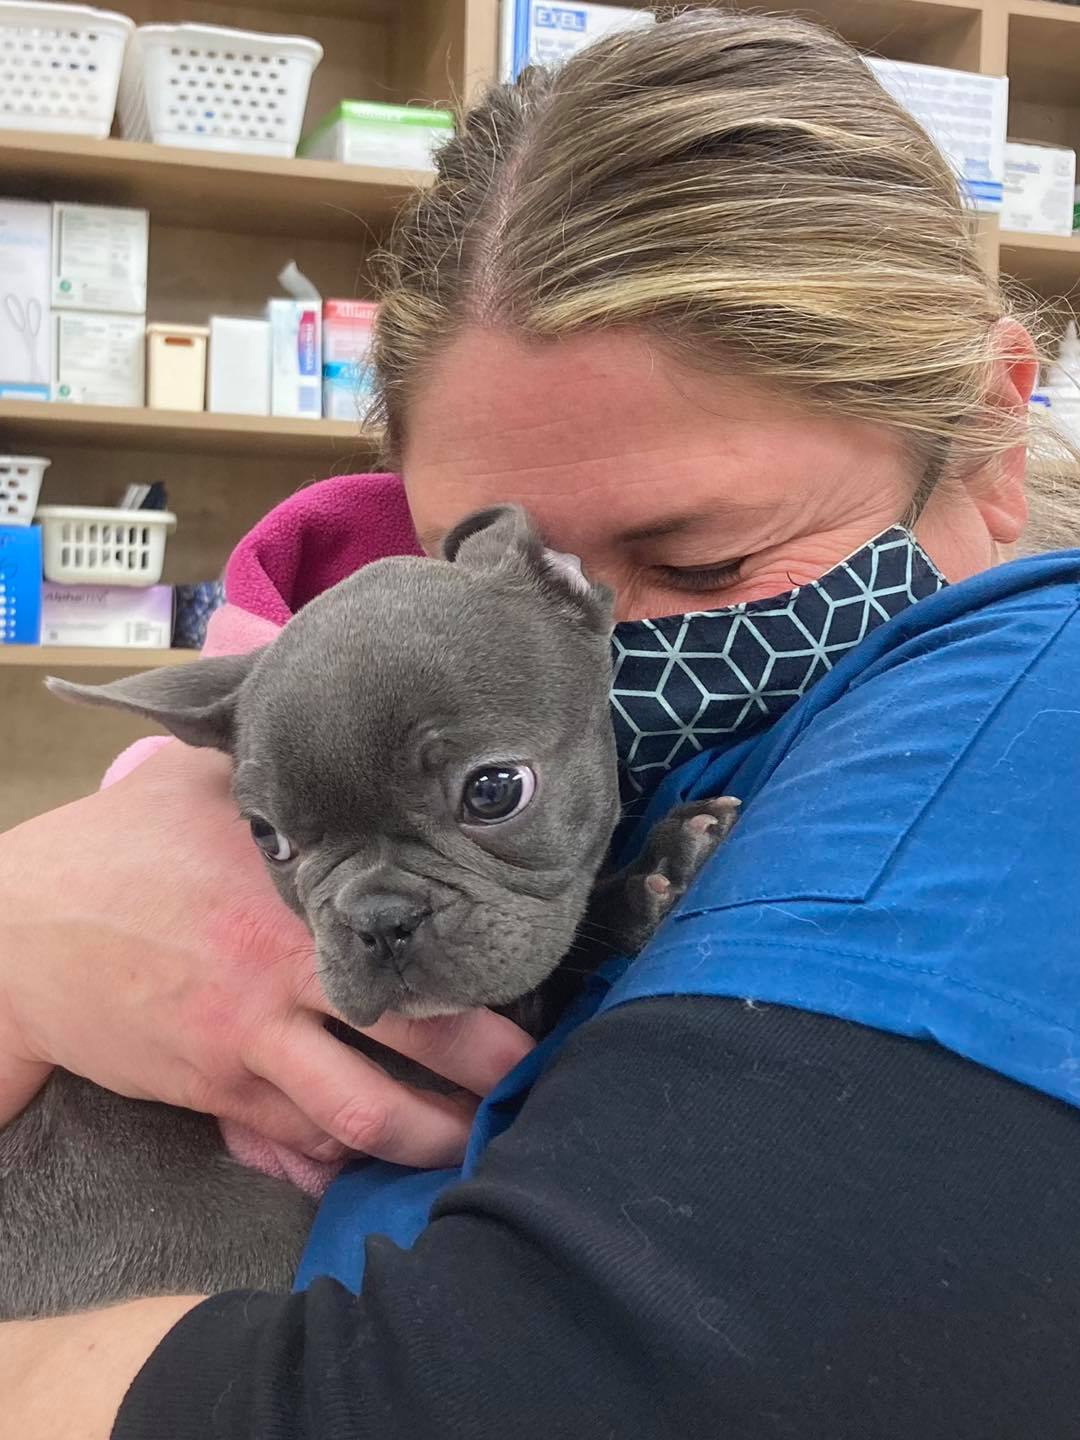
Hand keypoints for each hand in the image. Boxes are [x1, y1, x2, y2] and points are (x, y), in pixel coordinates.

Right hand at [0, 742, 532, 1165]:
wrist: (16, 935)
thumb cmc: (112, 850)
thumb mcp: (196, 787)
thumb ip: (275, 778)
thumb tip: (334, 745)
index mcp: (292, 904)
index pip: (411, 942)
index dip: (478, 972)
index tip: (525, 972)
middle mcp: (283, 982)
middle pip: (412, 1040)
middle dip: (484, 1072)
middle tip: (535, 1081)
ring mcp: (248, 1046)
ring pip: (358, 1114)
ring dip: (426, 1135)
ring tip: (475, 1139)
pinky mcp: (213, 1091)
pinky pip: (295, 1139)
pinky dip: (343, 1151)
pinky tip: (380, 1153)